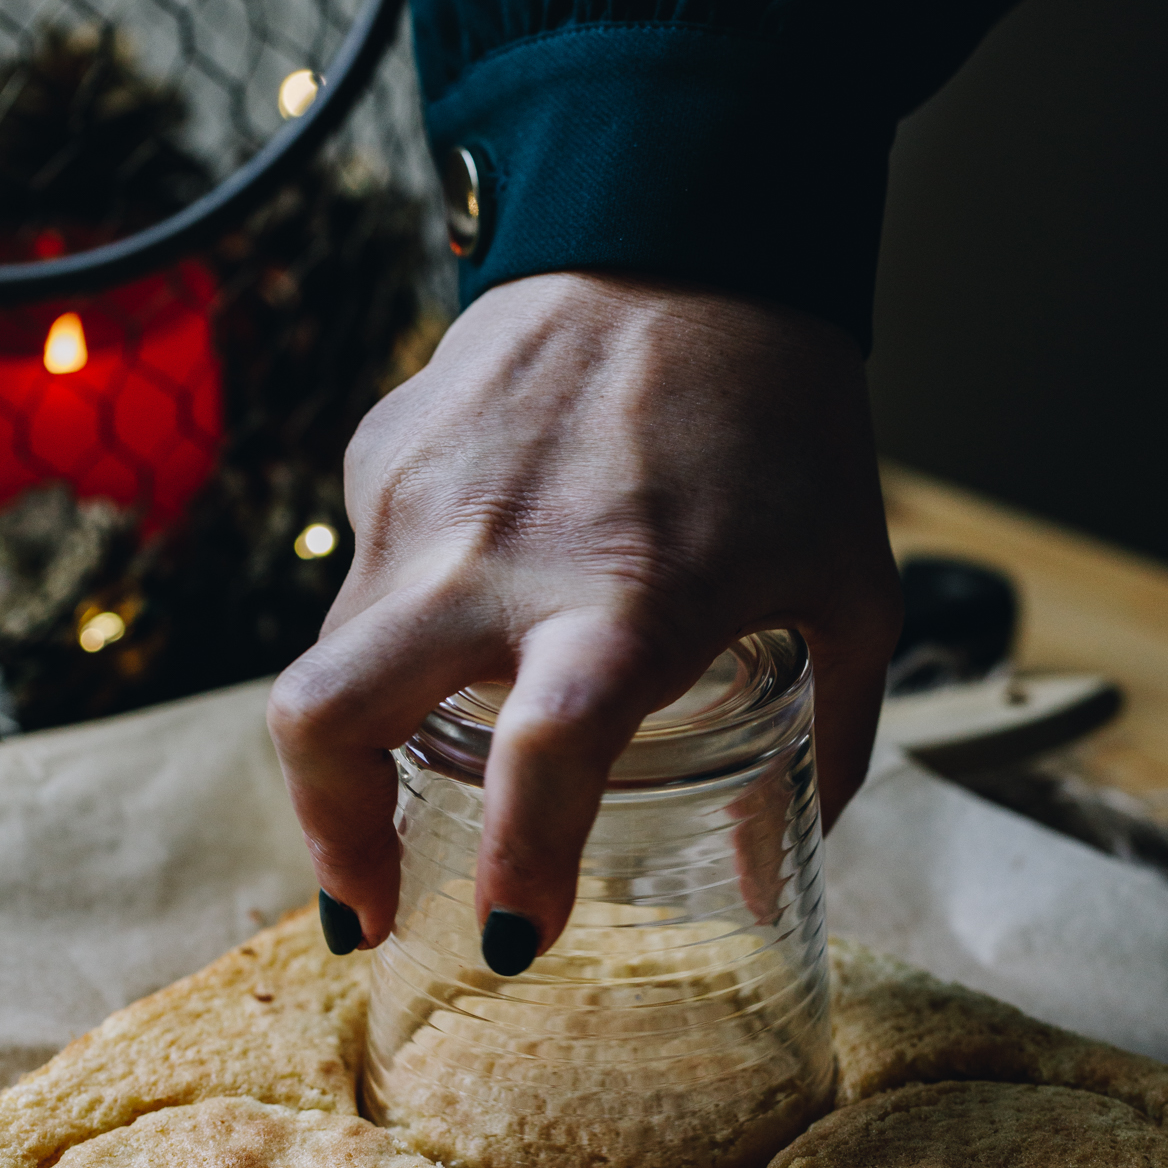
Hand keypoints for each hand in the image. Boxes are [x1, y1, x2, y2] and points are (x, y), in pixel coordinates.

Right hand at [267, 272, 901, 963]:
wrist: (688, 230)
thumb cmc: (783, 417)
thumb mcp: (845, 583)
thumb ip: (830, 733)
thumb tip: (776, 858)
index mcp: (625, 595)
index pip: (542, 762)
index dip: (516, 871)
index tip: (511, 937)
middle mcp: (491, 552)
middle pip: (322, 721)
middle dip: (329, 836)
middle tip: (371, 896)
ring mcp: (417, 497)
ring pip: (335, 655)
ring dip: (369, 730)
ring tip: (440, 744)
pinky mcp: (381, 450)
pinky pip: (369, 571)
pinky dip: (406, 617)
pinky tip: (483, 591)